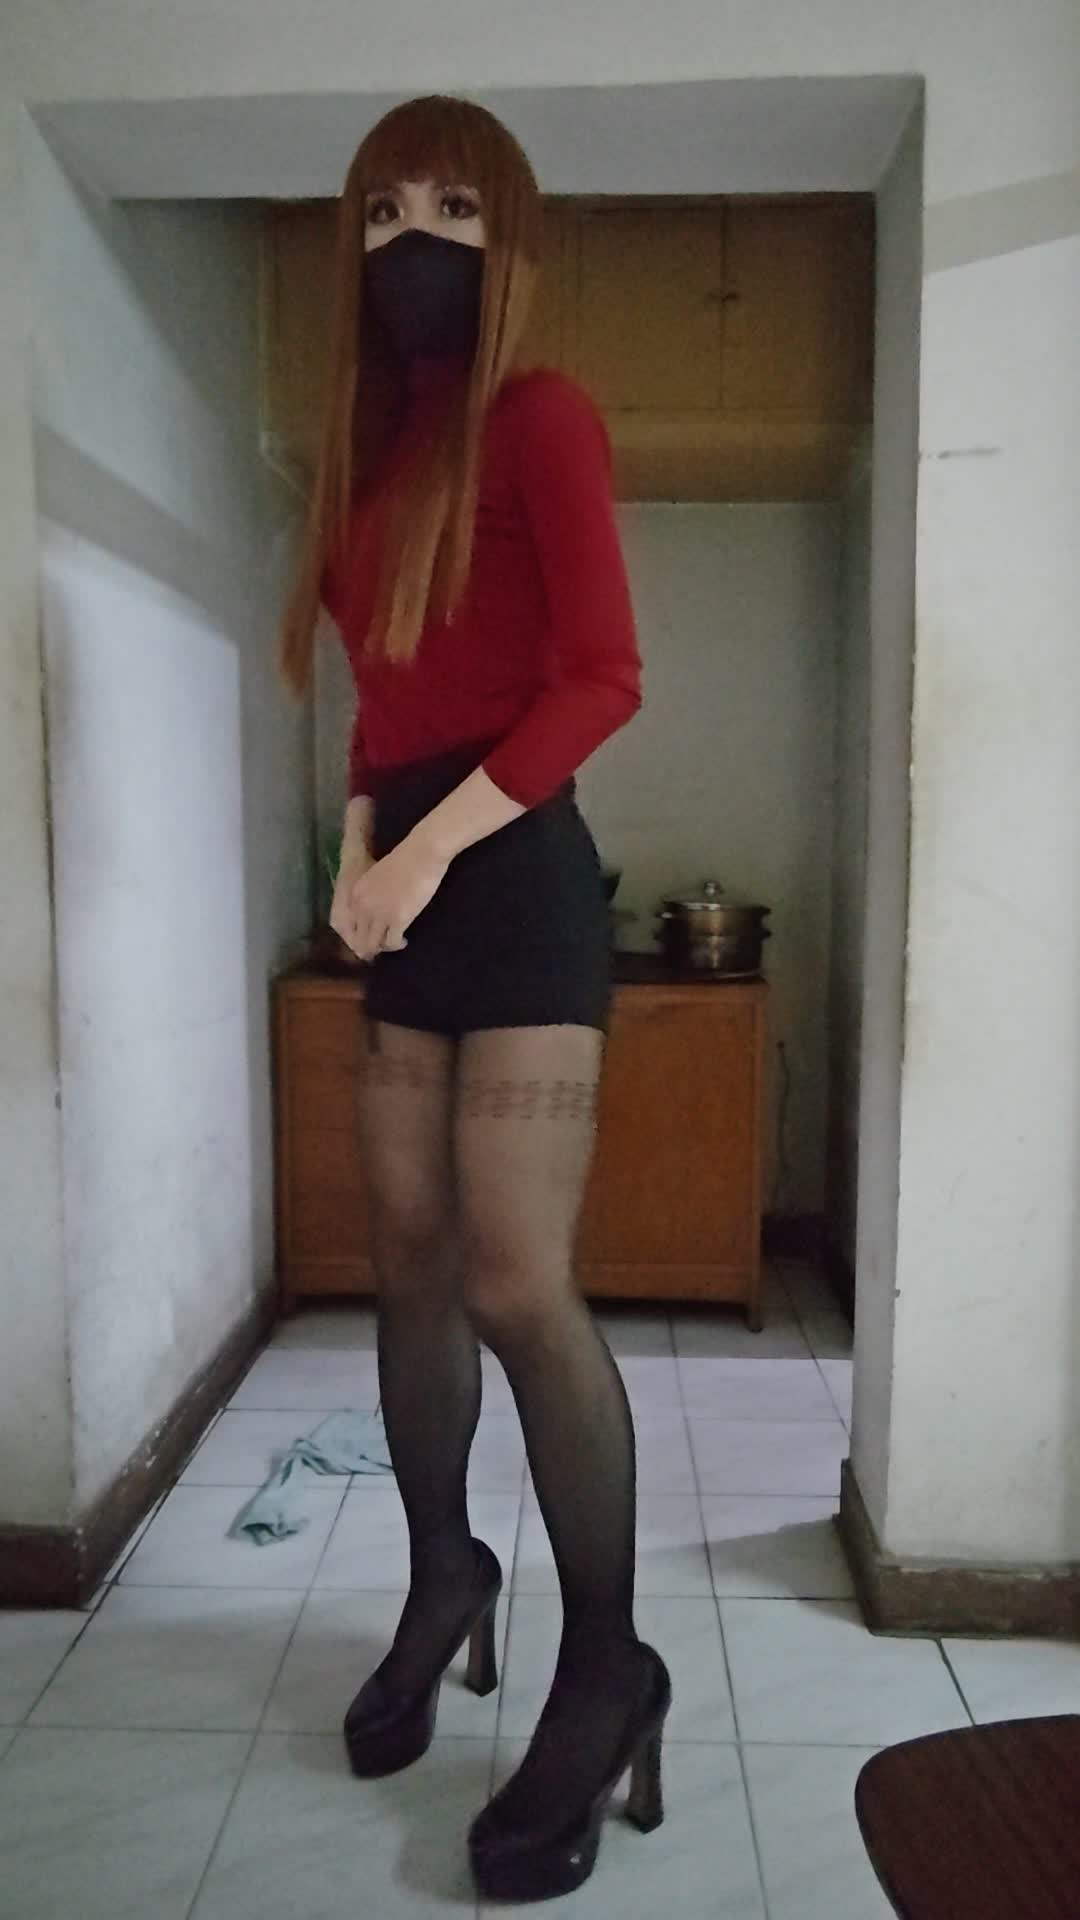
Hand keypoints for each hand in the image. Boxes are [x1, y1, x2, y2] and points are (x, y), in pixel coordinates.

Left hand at [330, 834, 448, 962]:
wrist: (421, 854)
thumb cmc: (405, 860)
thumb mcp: (377, 876)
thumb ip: (372, 893)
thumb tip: (377, 905)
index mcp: (355, 894)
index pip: (348, 925)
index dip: (359, 933)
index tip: (370, 934)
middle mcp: (363, 907)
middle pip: (359, 939)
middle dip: (370, 945)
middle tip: (381, 944)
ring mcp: (379, 914)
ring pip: (373, 944)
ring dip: (384, 946)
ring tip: (394, 943)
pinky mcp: (397, 920)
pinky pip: (392, 942)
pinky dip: (398, 944)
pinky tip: (404, 940)